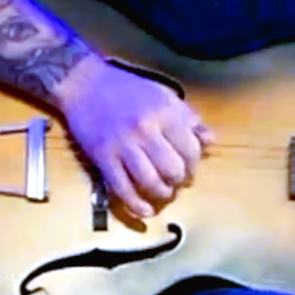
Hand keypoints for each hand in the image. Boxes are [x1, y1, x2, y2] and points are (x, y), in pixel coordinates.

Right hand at [55, 58, 215, 220]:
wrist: (83, 82)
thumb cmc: (125, 87)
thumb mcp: (162, 94)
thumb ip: (188, 117)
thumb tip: (210, 140)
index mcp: (164, 113)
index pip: (191, 149)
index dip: (193, 164)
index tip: (188, 167)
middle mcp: (146, 130)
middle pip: (173, 169)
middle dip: (178, 181)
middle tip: (175, 181)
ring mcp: (123, 145)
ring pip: (150, 182)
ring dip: (161, 193)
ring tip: (162, 192)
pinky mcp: (102, 157)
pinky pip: (122, 188)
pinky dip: (136, 205)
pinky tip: (145, 211)